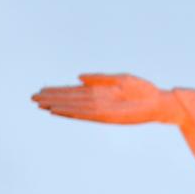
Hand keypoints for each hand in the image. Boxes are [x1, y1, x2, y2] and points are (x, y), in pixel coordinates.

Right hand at [32, 73, 182, 124]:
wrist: (161, 103)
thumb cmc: (144, 91)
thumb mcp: (121, 79)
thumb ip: (100, 78)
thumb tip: (79, 77)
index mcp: (101, 92)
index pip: (75, 92)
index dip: (59, 91)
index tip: (43, 90)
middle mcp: (99, 101)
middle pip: (71, 100)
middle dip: (53, 99)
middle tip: (33, 98)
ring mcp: (103, 109)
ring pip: (75, 108)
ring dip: (58, 106)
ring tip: (41, 105)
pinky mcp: (109, 116)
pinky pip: (87, 115)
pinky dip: (73, 113)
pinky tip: (60, 111)